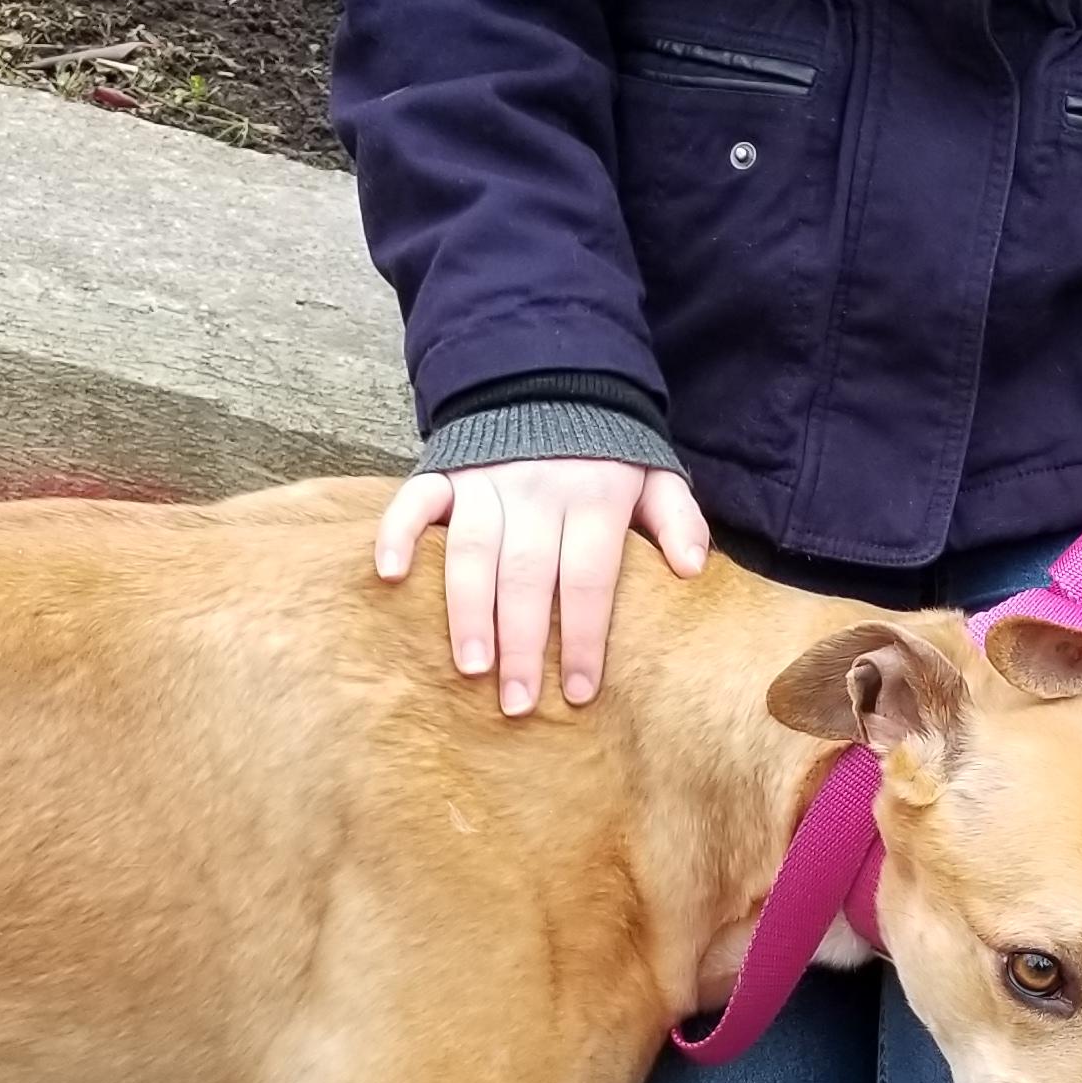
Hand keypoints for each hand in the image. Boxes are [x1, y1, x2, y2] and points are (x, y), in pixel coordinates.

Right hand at [375, 458, 710, 713]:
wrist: (552, 379)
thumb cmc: (606, 453)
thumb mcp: (656, 475)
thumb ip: (677, 520)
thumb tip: (692, 568)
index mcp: (593, 497)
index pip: (588, 578)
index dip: (584, 637)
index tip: (578, 693)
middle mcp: (537, 489)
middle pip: (528, 575)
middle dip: (523, 643)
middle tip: (517, 703)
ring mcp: (486, 479)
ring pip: (472, 550)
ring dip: (468, 610)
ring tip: (470, 667)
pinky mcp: (446, 470)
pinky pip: (416, 501)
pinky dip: (397, 534)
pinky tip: (389, 576)